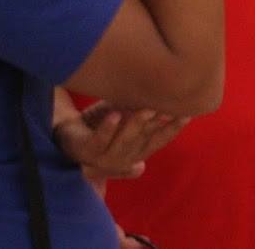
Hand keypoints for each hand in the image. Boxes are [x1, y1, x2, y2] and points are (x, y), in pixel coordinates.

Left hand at [54, 100, 187, 180]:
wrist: (67, 134)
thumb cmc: (101, 124)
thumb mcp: (126, 117)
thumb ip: (145, 113)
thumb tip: (169, 97)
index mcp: (136, 152)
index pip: (159, 141)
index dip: (173, 128)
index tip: (187, 113)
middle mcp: (123, 158)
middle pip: (143, 139)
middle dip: (155, 122)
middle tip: (166, 105)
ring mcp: (104, 157)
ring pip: (123, 141)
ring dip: (135, 125)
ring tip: (145, 109)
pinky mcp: (86, 151)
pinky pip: (99, 140)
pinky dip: (107, 128)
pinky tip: (113, 115)